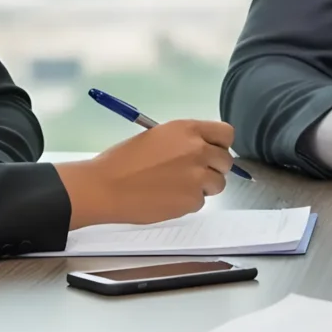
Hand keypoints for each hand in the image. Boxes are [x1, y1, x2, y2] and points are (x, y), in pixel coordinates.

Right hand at [54, 120, 234, 229]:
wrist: (105, 187)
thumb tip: (203, 149)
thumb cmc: (123, 159)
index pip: (226, 134)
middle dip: (213, 167)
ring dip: (203, 186)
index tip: (211, 151)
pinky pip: (200, 201)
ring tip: (177, 186)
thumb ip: (185, 141)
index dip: (220, 144)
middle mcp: (198, 151)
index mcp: (188, 130)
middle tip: (192, 172)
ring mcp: (197, 177)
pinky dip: (187, 202)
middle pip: (226, 161)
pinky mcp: (191, 201)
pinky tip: (167, 198)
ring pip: (218, 183)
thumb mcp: (158, 137)